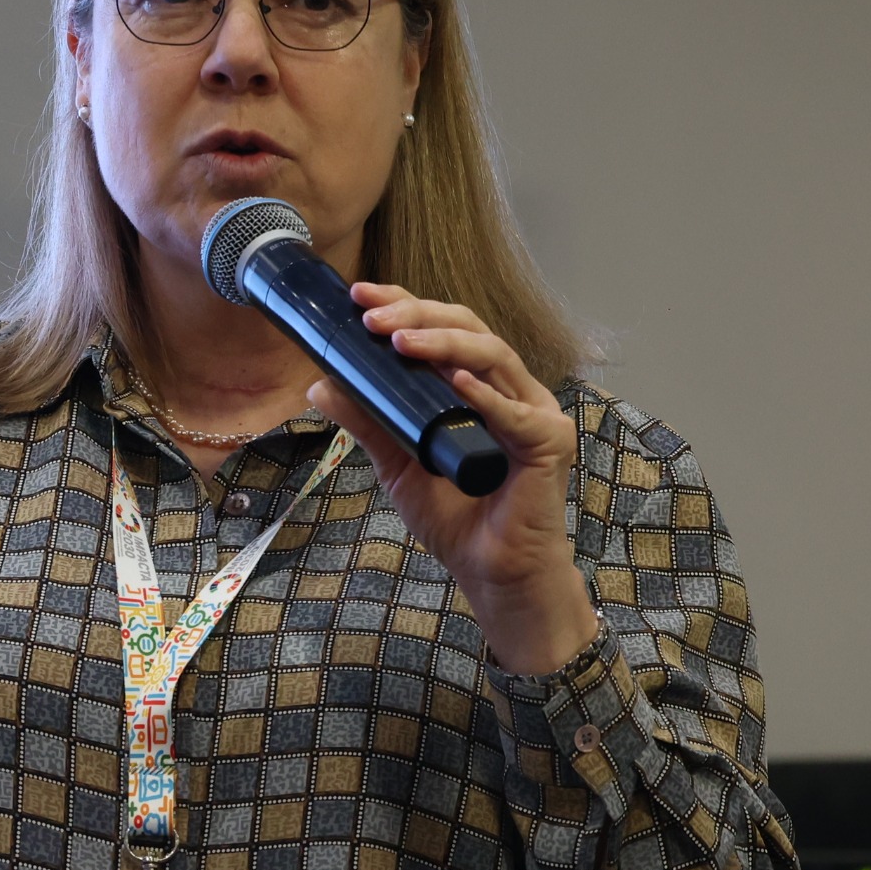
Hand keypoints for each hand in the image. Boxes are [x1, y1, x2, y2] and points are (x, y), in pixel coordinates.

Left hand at [305, 282, 595, 675]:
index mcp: (479, 385)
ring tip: (398, 341)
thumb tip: (321, 384)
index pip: (444, 329)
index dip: (406, 306)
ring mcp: (534, 412)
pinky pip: (515, 413)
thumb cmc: (456, 518)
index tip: (359, 297)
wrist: (492, 572)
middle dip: (417, 315)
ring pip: (493, 355)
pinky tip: (455, 382)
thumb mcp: (397, 463)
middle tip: (371, 315)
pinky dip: (485, 395)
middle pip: (469, 328)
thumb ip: (367, 422)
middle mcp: (510, 389)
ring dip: (442, 343)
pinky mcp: (549, 443)